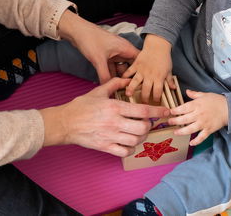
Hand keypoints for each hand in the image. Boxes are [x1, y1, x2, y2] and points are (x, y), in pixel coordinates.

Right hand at [39, 78, 169, 156]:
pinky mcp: (105, 147)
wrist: (65, 123)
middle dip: (148, 127)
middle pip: (142, 128)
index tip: (165, 112)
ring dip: (140, 138)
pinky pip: (125, 152)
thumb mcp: (98, 91)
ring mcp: (110, 136)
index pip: (143, 110)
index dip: (158, 112)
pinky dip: (130, 149)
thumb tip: (128, 79)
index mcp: (114, 107)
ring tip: (137, 133)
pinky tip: (128, 143)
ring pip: (135, 141)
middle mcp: (114, 122)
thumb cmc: (80, 106)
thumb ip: (114, 84)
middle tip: (146, 124)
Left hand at [57, 10, 139, 82]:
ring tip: (118, 89)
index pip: (140, 61)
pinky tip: (108, 83)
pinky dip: (110, 74)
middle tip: (128, 90)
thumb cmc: (90, 39)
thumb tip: (108, 87)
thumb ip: (105, 75)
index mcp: (125, 48)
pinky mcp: (106, 56)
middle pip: (131, 66)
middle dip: (128, 77)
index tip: (139, 84)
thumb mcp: (98, 60)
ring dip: (118, 77)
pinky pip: (112, 67)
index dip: (141, 72)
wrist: (77, 31)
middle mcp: (122, 50)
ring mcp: (114, 53)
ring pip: (121, 68)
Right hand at [121, 34, 174, 103]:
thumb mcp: (169, 70)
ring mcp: (141, 70)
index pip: (157, 92)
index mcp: (159, 77)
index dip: (156, 99)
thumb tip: (173, 88)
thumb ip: (169, 80)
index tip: (155, 102)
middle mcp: (150, 75)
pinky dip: (124, 76)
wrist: (158, 45)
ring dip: (131, 88)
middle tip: (141, 104)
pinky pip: (129, 71)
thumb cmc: (164, 58)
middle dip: (143, 98)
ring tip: (128, 95)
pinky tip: (120, 81)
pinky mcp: (136, 65)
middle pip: (146, 90)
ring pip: (135, 81)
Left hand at [168, 90, 228, 145]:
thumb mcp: (205, 95)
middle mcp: (199, 115)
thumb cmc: (217, 101)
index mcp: (197, 105)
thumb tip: (187, 91)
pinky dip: (196, 141)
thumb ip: (194, 94)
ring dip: (181, 132)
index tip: (170, 112)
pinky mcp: (209, 130)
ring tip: (175, 132)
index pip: (183, 108)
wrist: (230, 108)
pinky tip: (191, 143)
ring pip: (190, 129)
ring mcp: (203, 123)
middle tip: (169, 122)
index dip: (175, 111)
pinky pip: (201, 137)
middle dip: (175, 121)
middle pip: (184, 119)